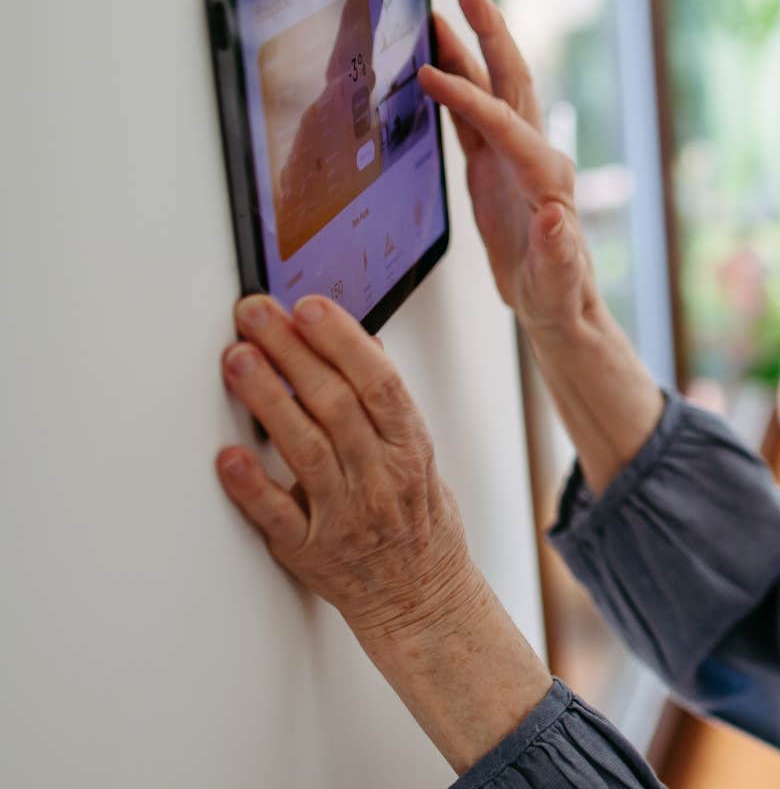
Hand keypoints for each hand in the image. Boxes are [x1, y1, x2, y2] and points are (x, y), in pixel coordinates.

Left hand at [214, 294, 486, 640]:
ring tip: (238, 359)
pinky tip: (228, 456)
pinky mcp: (310, 550)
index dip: (343, 340)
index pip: (379, 383)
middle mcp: (381, 479)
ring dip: (268, 399)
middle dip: (292, 351)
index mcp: (410, 450)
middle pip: (335, 404)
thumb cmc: (420, 525)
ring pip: (305, 448)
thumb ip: (389, 406)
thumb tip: (366, 344)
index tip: (309, 306)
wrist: (422, 600)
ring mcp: (345, 516)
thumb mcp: (421, 457)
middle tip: (255, 314)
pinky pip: (278, 515)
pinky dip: (252, 485)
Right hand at [419, 0, 595, 334]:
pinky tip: (432, 69)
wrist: (559, 307)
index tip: (429, 75)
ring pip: (490, 92)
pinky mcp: (496, 169)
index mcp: (547, 177)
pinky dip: (454, 90)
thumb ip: (557, 251)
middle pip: (511, 82)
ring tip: (438, 15)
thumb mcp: (557, 281)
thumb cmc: (559, 295)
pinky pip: (472, 118)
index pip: (505, 123)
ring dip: (468, 52)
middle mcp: (535, 156)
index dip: (468, 97)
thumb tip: (555, 217)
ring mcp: (514, 158)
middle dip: (490, 34)